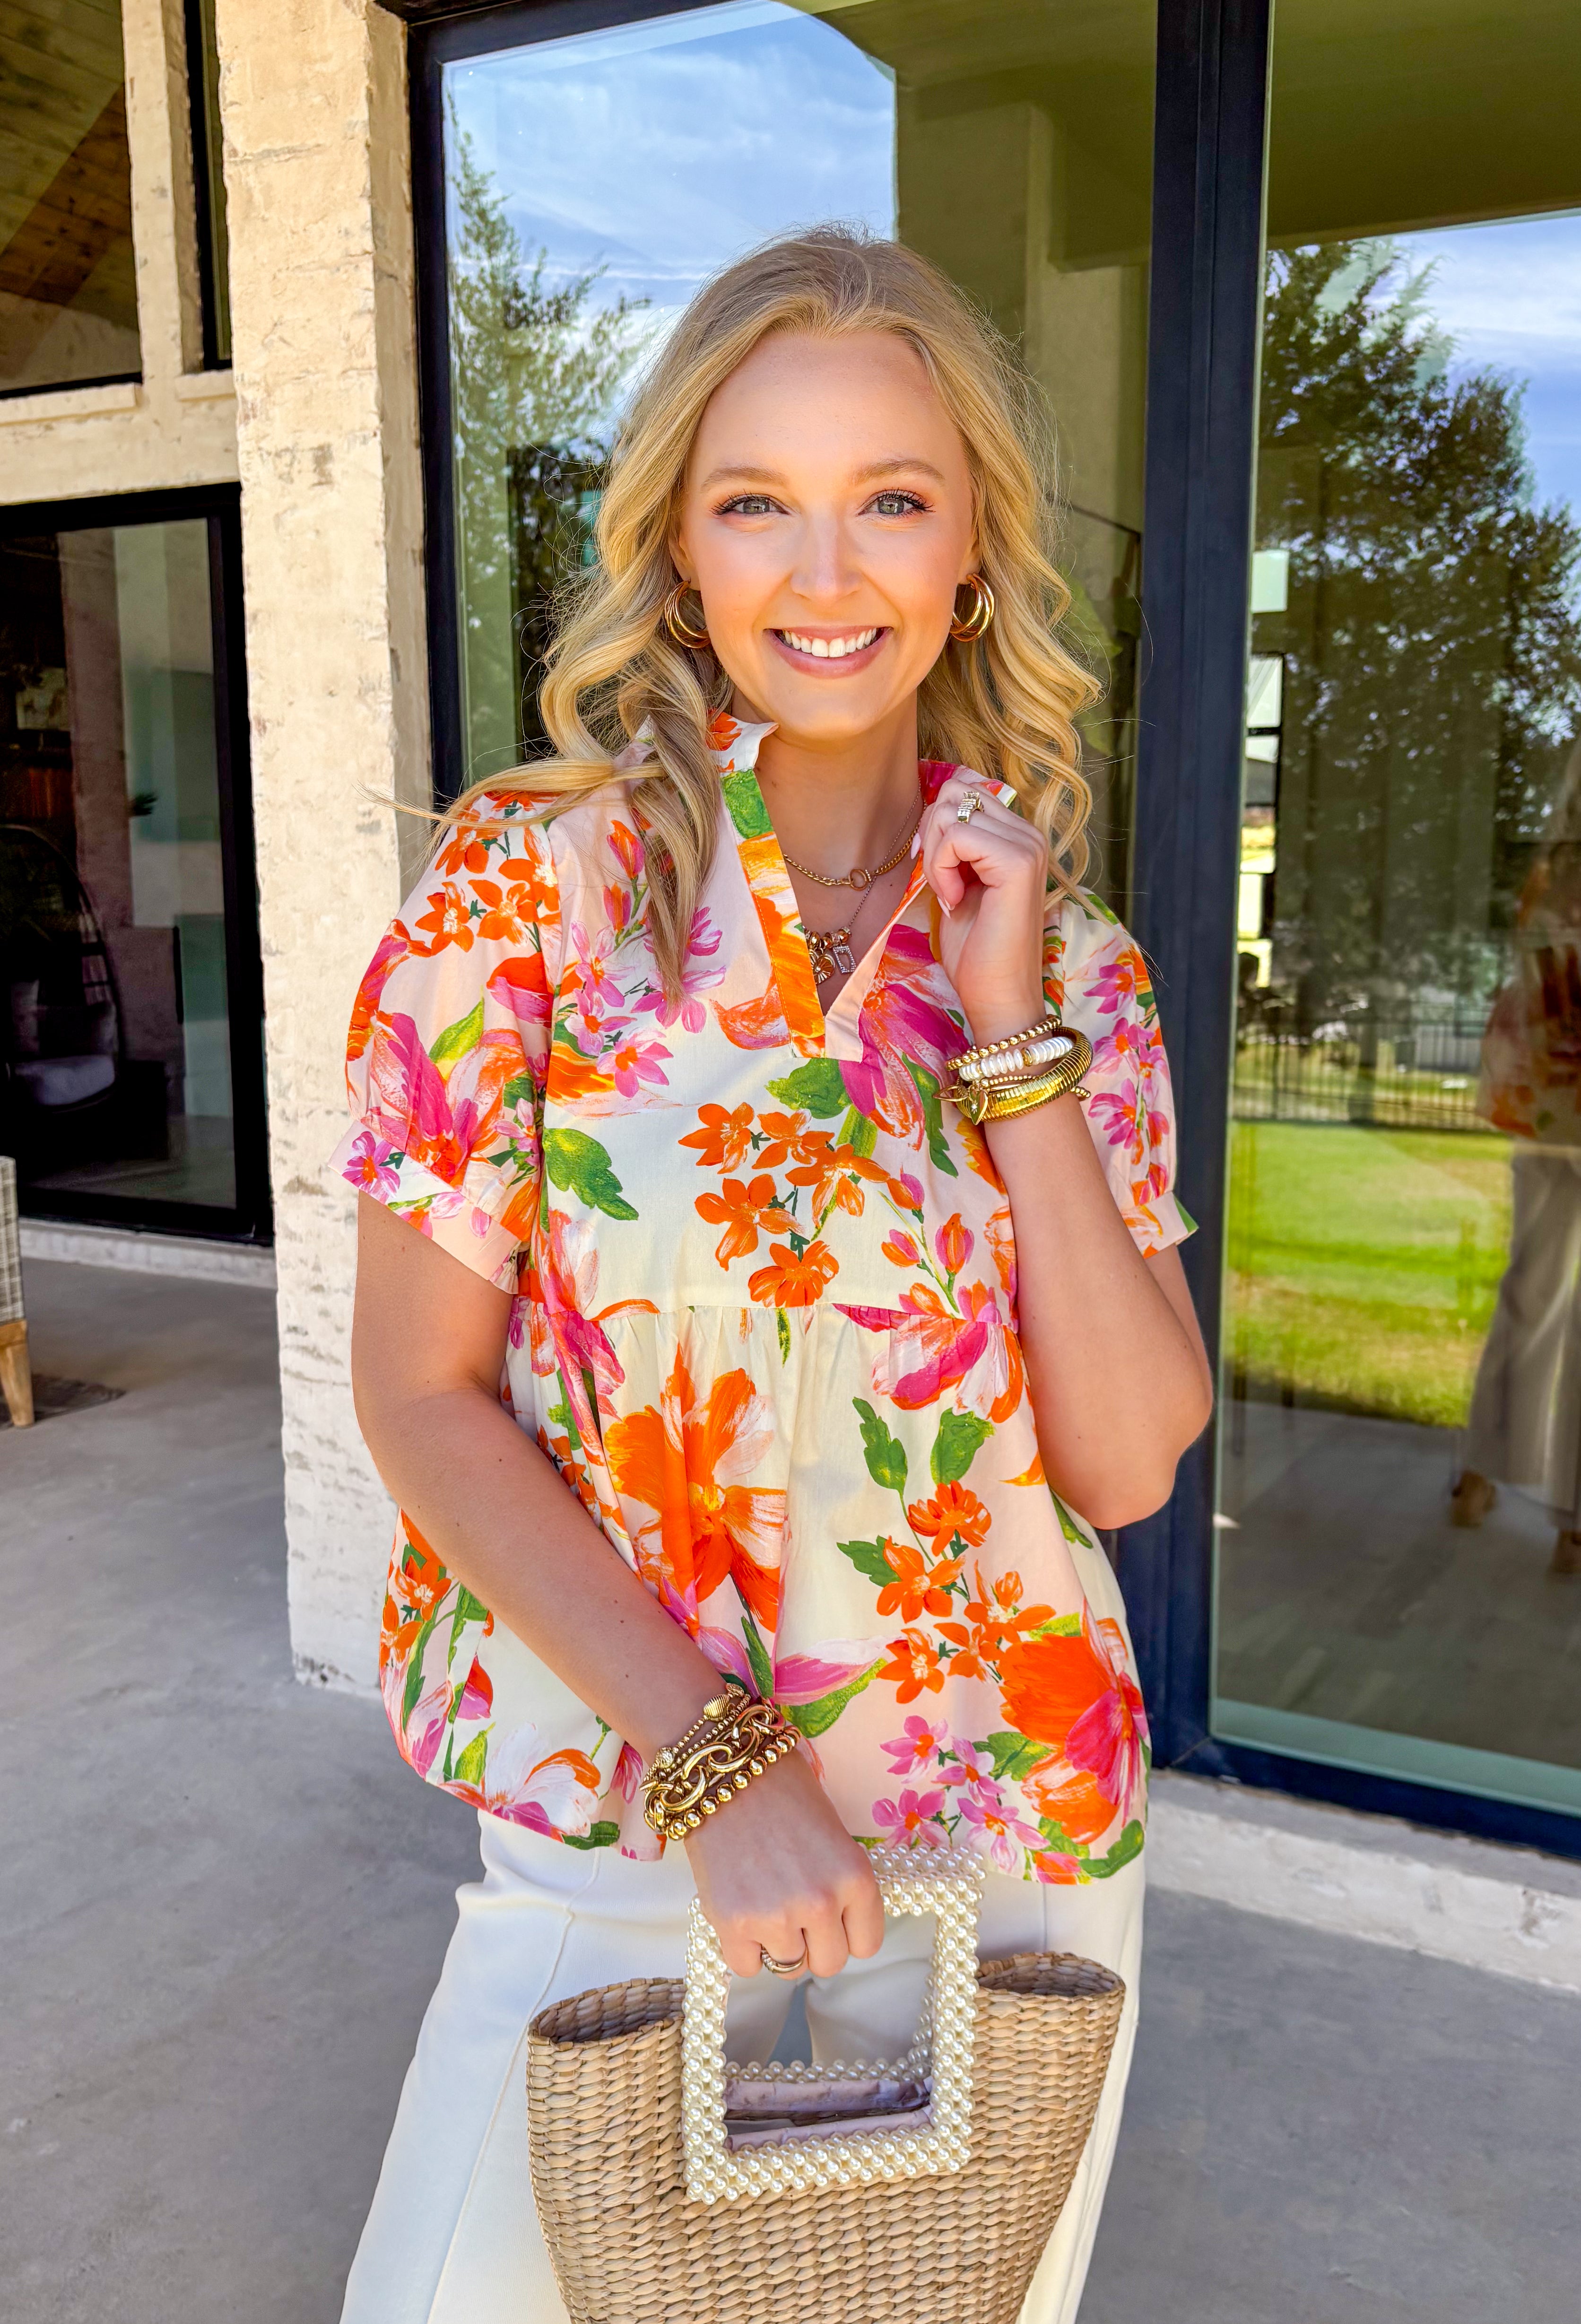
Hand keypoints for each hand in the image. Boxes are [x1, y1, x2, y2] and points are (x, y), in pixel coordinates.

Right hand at [685, 1745, 885, 1977]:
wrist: (725, 1770)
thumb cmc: (783, 1793)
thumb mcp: (834, 1837)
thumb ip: (842, 1886)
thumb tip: (838, 1929)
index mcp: (856, 1878)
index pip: (866, 1944)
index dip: (846, 1931)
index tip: (831, 1916)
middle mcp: (822, 1903)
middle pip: (829, 1963)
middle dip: (813, 1942)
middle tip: (793, 1909)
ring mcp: (776, 1916)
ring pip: (789, 1968)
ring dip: (777, 1944)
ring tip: (763, 1901)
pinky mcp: (733, 1923)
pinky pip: (747, 1968)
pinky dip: (744, 1949)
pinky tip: (740, 1912)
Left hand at [918, 774, 1048, 1042]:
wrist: (996, 995)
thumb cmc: (974, 949)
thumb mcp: (955, 880)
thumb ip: (951, 842)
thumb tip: (934, 806)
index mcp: (1017, 835)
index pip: (965, 788)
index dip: (937, 824)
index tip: (936, 867)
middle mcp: (1028, 833)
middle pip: (956, 791)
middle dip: (932, 835)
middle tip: (941, 881)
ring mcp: (1027, 845)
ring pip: (952, 811)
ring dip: (935, 855)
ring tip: (951, 893)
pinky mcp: (1017, 861)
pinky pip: (956, 836)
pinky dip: (941, 868)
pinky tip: (955, 900)